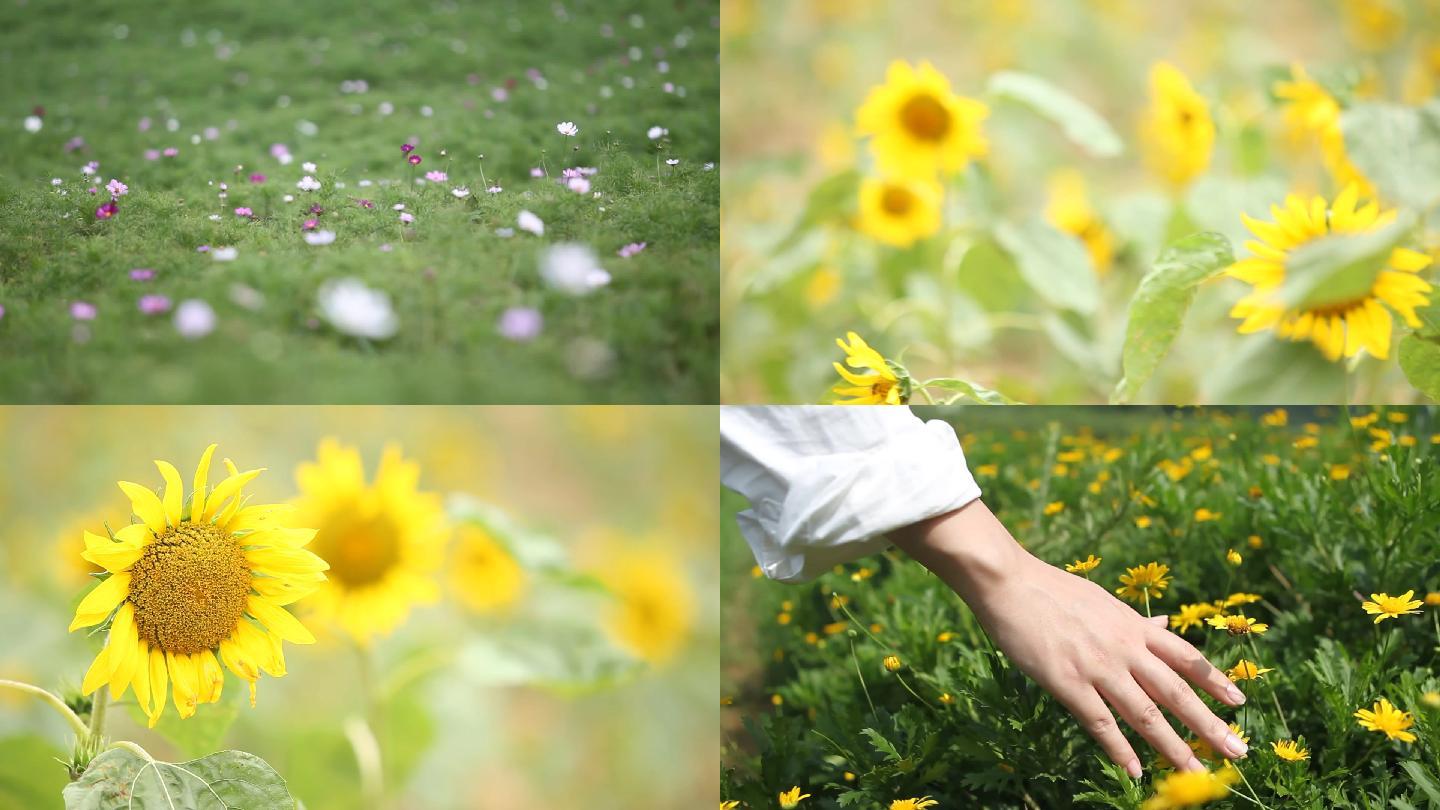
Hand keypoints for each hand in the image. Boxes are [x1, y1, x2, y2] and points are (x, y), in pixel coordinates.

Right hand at [890, 500, 1247, 776]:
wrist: (1008, 581)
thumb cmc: (1051, 590)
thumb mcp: (1101, 600)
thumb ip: (1134, 620)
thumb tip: (1165, 622)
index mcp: (1132, 626)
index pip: (1185, 656)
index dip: (1215, 680)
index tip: (1240, 702)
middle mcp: (1123, 647)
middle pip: (1175, 691)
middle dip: (1208, 723)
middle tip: (1238, 751)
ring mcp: (1097, 666)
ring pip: (1145, 712)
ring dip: (1172, 746)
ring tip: (1194, 772)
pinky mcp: (1067, 681)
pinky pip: (1100, 722)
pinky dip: (1120, 749)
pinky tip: (1135, 770)